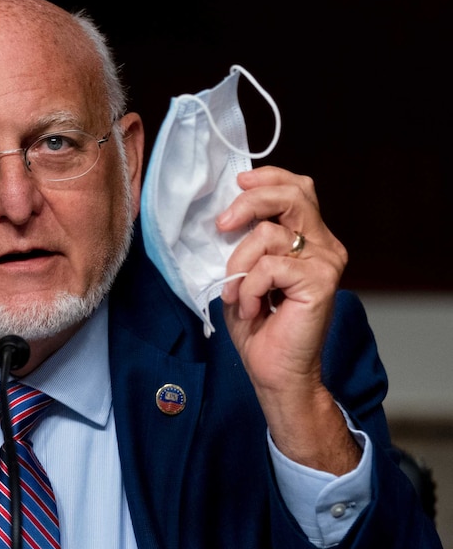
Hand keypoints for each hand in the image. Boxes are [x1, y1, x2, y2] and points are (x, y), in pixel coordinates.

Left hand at [217, 166, 358, 472]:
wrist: (275, 371)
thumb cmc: (259, 325)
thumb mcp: (245, 272)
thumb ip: (246, 240)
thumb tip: (225, 213)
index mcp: (310, 238)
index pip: (297, 188)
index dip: (267, 178)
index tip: (237, 184)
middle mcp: (325, 245)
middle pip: (292, 194)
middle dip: (249, 203)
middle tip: (221, 226)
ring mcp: (326, 262)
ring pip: (268, 234)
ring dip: (238, 264)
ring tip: (235, 293)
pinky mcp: (320, 282)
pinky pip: (269, 266)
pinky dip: (248, 287)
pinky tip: (250, 308)